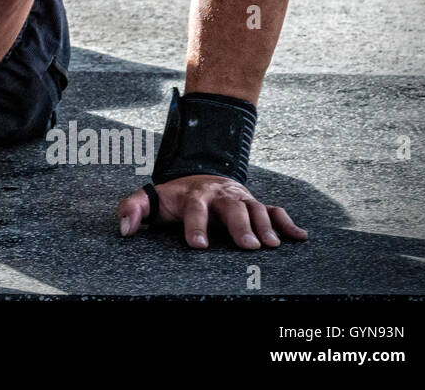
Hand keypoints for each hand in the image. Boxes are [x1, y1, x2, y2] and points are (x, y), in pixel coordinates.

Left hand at [116, 174, 307, 249]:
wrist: (198, 175)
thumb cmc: (174, 197)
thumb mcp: (150, 199)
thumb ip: (132, 209)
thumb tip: (124, 229)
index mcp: (194, 195)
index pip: (194, 209)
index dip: (196, 226)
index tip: (198, 246)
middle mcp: (220, 195)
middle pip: (232, 208)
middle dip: (240, 227)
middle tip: (248, 248)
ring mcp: (240, 198)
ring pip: (255, 209)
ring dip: (265, 226)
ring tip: (271, 246)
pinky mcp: (254, 204)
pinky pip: (274, 211)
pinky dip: (287, 223)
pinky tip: (300, 237)